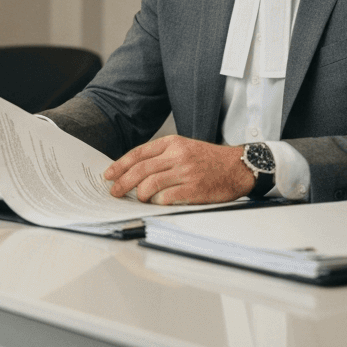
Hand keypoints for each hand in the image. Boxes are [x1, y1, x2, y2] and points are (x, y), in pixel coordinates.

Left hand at [103, 135, 253, 204]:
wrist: (238, 167)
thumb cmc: (209, 160)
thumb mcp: (184, 148)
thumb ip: (162, 156)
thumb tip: (134, 171)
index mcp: (173, 143)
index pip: (139, 154)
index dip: (120, 165)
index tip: (108, 174)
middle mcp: (178, 156)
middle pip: (140, 169)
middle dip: (122, 182)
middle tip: (114, 191)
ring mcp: (186, 172)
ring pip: (150, 184)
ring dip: (139, 194)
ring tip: (138, 198)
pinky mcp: (194, 189)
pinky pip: (167, 197)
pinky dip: (157, 202)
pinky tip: (155, 203)